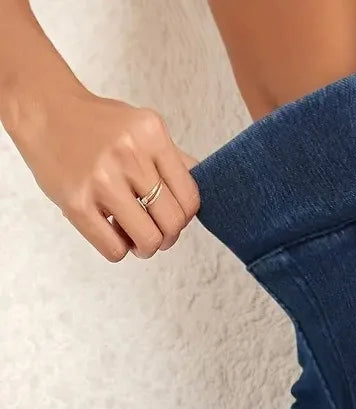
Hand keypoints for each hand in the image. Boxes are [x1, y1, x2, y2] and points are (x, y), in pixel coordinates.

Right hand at [9, 83, 199, 260]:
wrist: (44, 110)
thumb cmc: (99, 124)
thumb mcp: (143, 128)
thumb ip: (175, 159)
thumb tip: (210, 185)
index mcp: (152, 135)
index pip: (190, 197)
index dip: (186, 217)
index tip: (174, 218)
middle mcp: (129, 155)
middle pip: (173, 222)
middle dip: (169, 236)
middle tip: (157, 233)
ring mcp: (101, 179)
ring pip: (148, 239)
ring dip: (146, 248)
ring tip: (136, 238)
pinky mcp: (75, 201)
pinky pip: (114, 249)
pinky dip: (120, 250)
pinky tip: (113, 233)